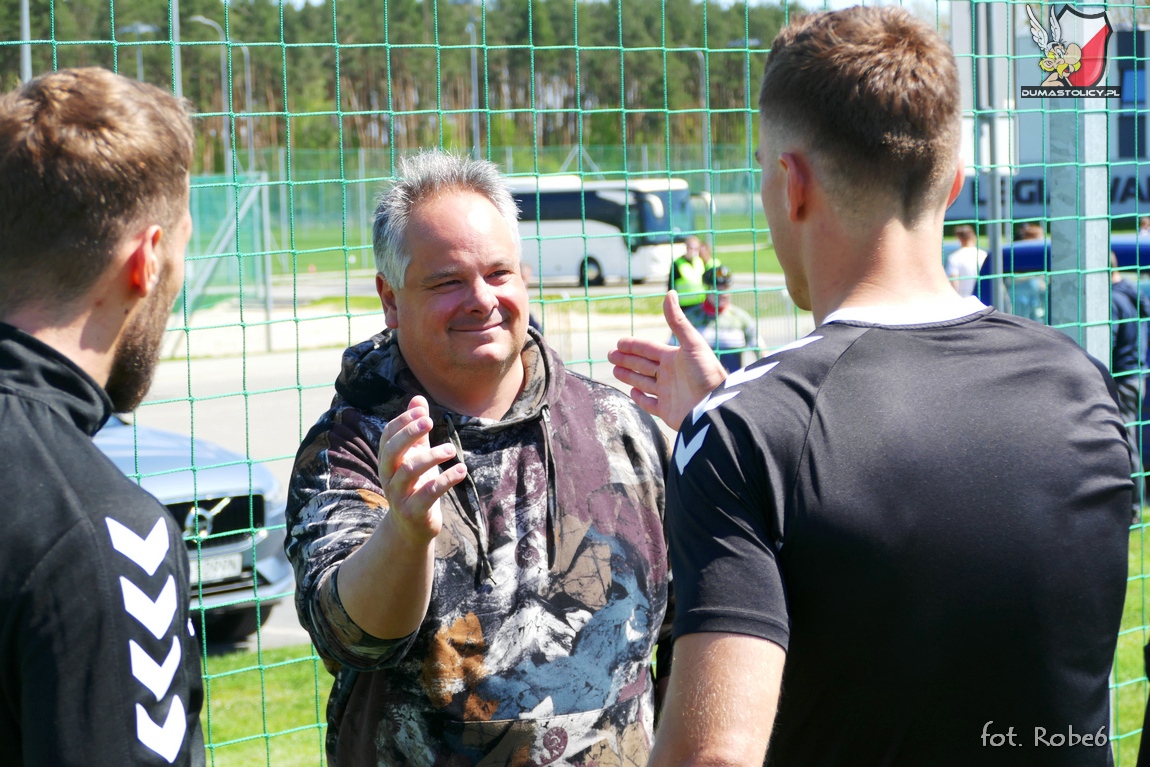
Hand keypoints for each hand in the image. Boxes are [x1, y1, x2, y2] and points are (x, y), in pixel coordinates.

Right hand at [376, 396, 466, 545]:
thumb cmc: (415, 485)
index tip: (422, 411)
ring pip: (409, 470)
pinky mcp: (413, 511)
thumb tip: (418, 398)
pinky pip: (428, 494)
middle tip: (430, 421)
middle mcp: (388, 476)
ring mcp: (399, 495)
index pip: (388, 435)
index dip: (403, 421)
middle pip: (392, 450)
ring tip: (451, 449)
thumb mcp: (416, 456)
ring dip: (431, 456)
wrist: (411, 527)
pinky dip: (446, 480)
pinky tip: (462, 469)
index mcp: (388, 460)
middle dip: (409, 434)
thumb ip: (417, 430)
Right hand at [608, 291, 726, 430]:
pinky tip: (632, 392)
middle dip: (626, 359)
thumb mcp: (691, 343)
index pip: (648, 349)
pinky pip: (650, 404)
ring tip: (615, 370)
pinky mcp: (668, 411)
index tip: (618, 343)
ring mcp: (668, 393)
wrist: (716, 405)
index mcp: (673, 357)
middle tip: (610, 355)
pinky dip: (640, 399)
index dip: (633, 345)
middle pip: (643, 364)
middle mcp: (670, 374)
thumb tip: (670, 292)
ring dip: (629, 376)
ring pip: (643, 382)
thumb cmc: (705, 372)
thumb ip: (677, 320)